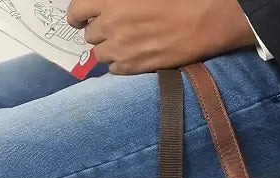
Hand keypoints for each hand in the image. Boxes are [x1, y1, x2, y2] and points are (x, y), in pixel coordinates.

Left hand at [66, 0, 255, 75]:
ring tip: (124, 44)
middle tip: (112, 31)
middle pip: (89, 36)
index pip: (77, 11)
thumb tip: (106, 6)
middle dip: (98, 33)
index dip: (77, 17)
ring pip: (100, 55)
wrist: (202, 19)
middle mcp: (112, 24)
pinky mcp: (134, 66)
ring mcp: (122, 48)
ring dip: (108, 49)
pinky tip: (132, 56)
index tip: (80, 20)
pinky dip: (119, 64)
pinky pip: (114, 70)